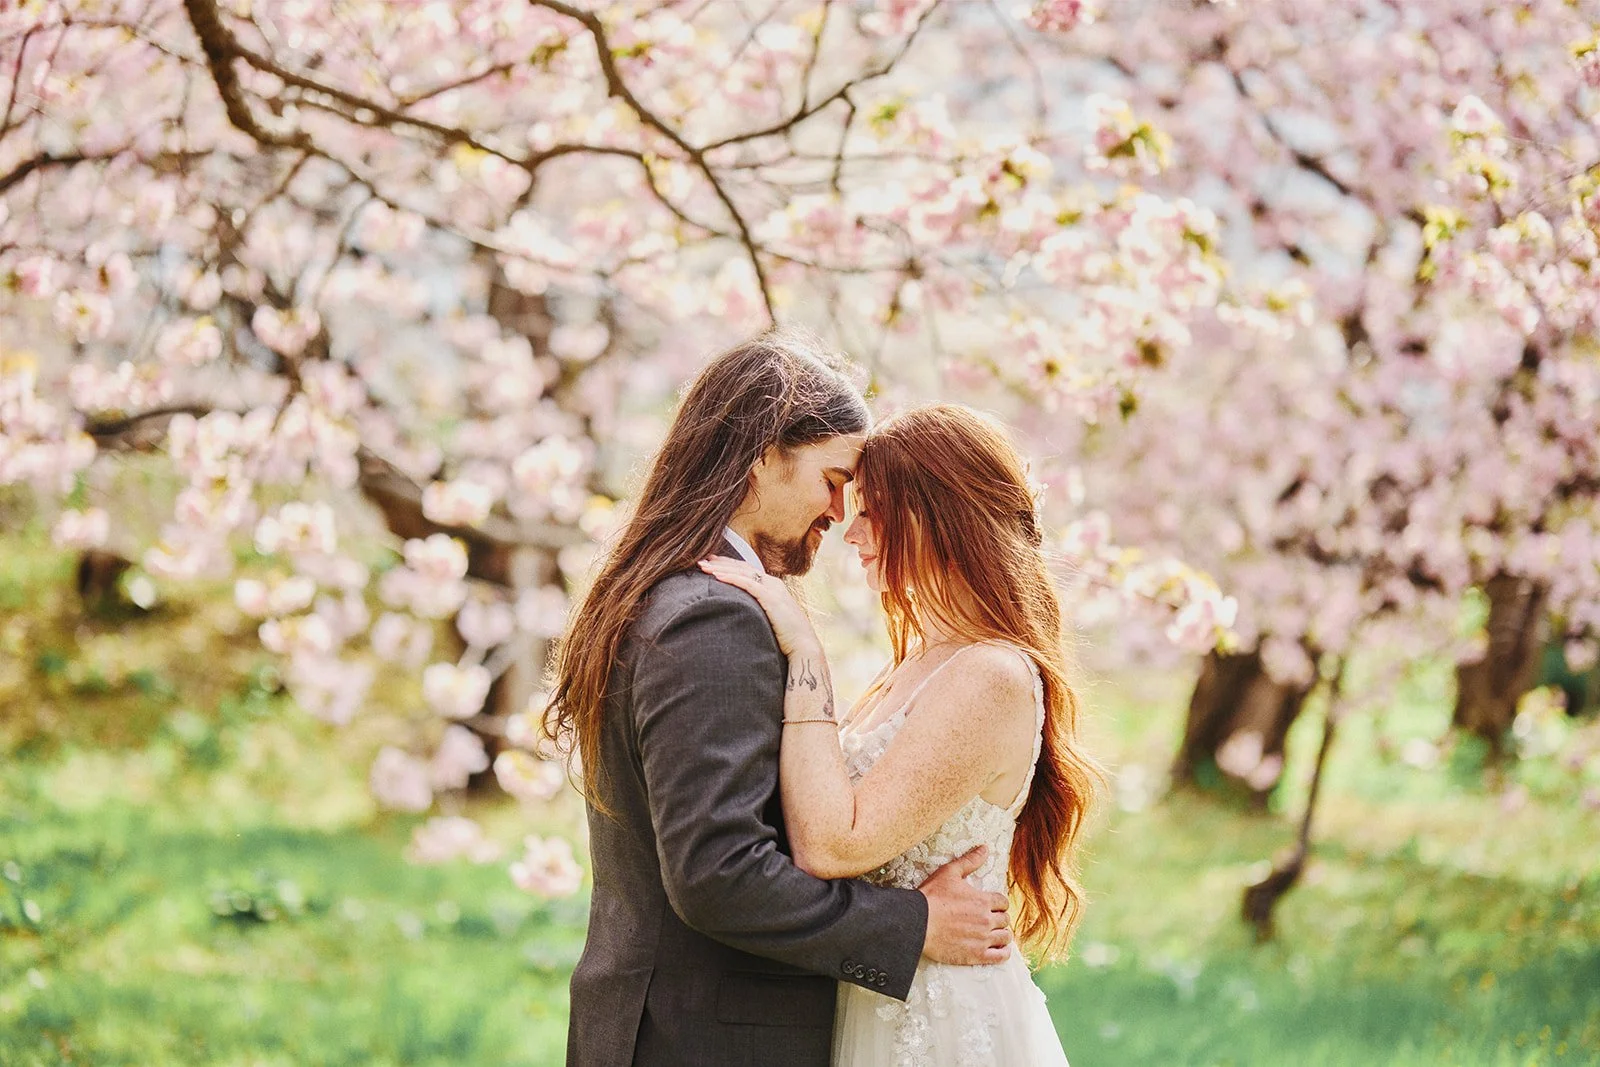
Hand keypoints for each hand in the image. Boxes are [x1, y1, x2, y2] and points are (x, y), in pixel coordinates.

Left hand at [698, 557, 819, 658]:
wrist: (804, 646)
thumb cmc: (787, 638)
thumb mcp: (770, 619)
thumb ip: (758, 612)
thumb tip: (742, 615)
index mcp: (773, 587)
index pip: (747, 570)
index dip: (729, 565)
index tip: (712, 563)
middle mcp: (773, 584)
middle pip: (742, 567)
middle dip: (721, 562)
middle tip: (702, 560)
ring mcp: (773, 589)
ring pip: (742, 572)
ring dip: (721, 568)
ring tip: (703, 566)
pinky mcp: (771, 598)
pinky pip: (747, 583)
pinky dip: (731, 578)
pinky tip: (716, 576)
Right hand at [917, 845, 1011, 965]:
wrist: (916, 923)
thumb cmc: (931, 897)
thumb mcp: (950, 872)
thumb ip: (970, 861)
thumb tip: (985, 848)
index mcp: (982, 900)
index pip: (1003, 902)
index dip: (998, 903)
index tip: (992, 906)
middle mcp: (986, 919)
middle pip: (1005, 920)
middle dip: (999, 918)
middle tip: (990, 920)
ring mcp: (983, 938)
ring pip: (1005, 937)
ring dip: (1002, 935)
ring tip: (994, 934)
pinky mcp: (976, 955)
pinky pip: (1000, 957)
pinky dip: (1003, 953)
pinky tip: (999, 950)